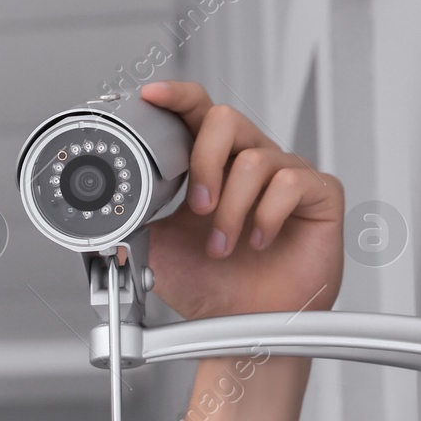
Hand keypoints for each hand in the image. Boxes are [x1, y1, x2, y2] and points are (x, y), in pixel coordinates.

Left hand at [138, 80, 345, 321]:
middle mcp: (247, 161)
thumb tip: (100, 213)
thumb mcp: (156, 250)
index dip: (177, 97)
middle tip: (197, 208)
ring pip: (255, 159)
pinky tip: (258, 241)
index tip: (150, 96)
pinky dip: (267, 215)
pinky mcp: (319, 194)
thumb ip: (132, 222)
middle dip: (204, 162)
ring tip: (223, 245)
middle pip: (226, 118)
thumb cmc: (209, 286)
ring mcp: (286, 174)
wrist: (241, 325)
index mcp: (210, 164)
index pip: (196, 112)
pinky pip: (292, 182)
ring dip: (231, 210)